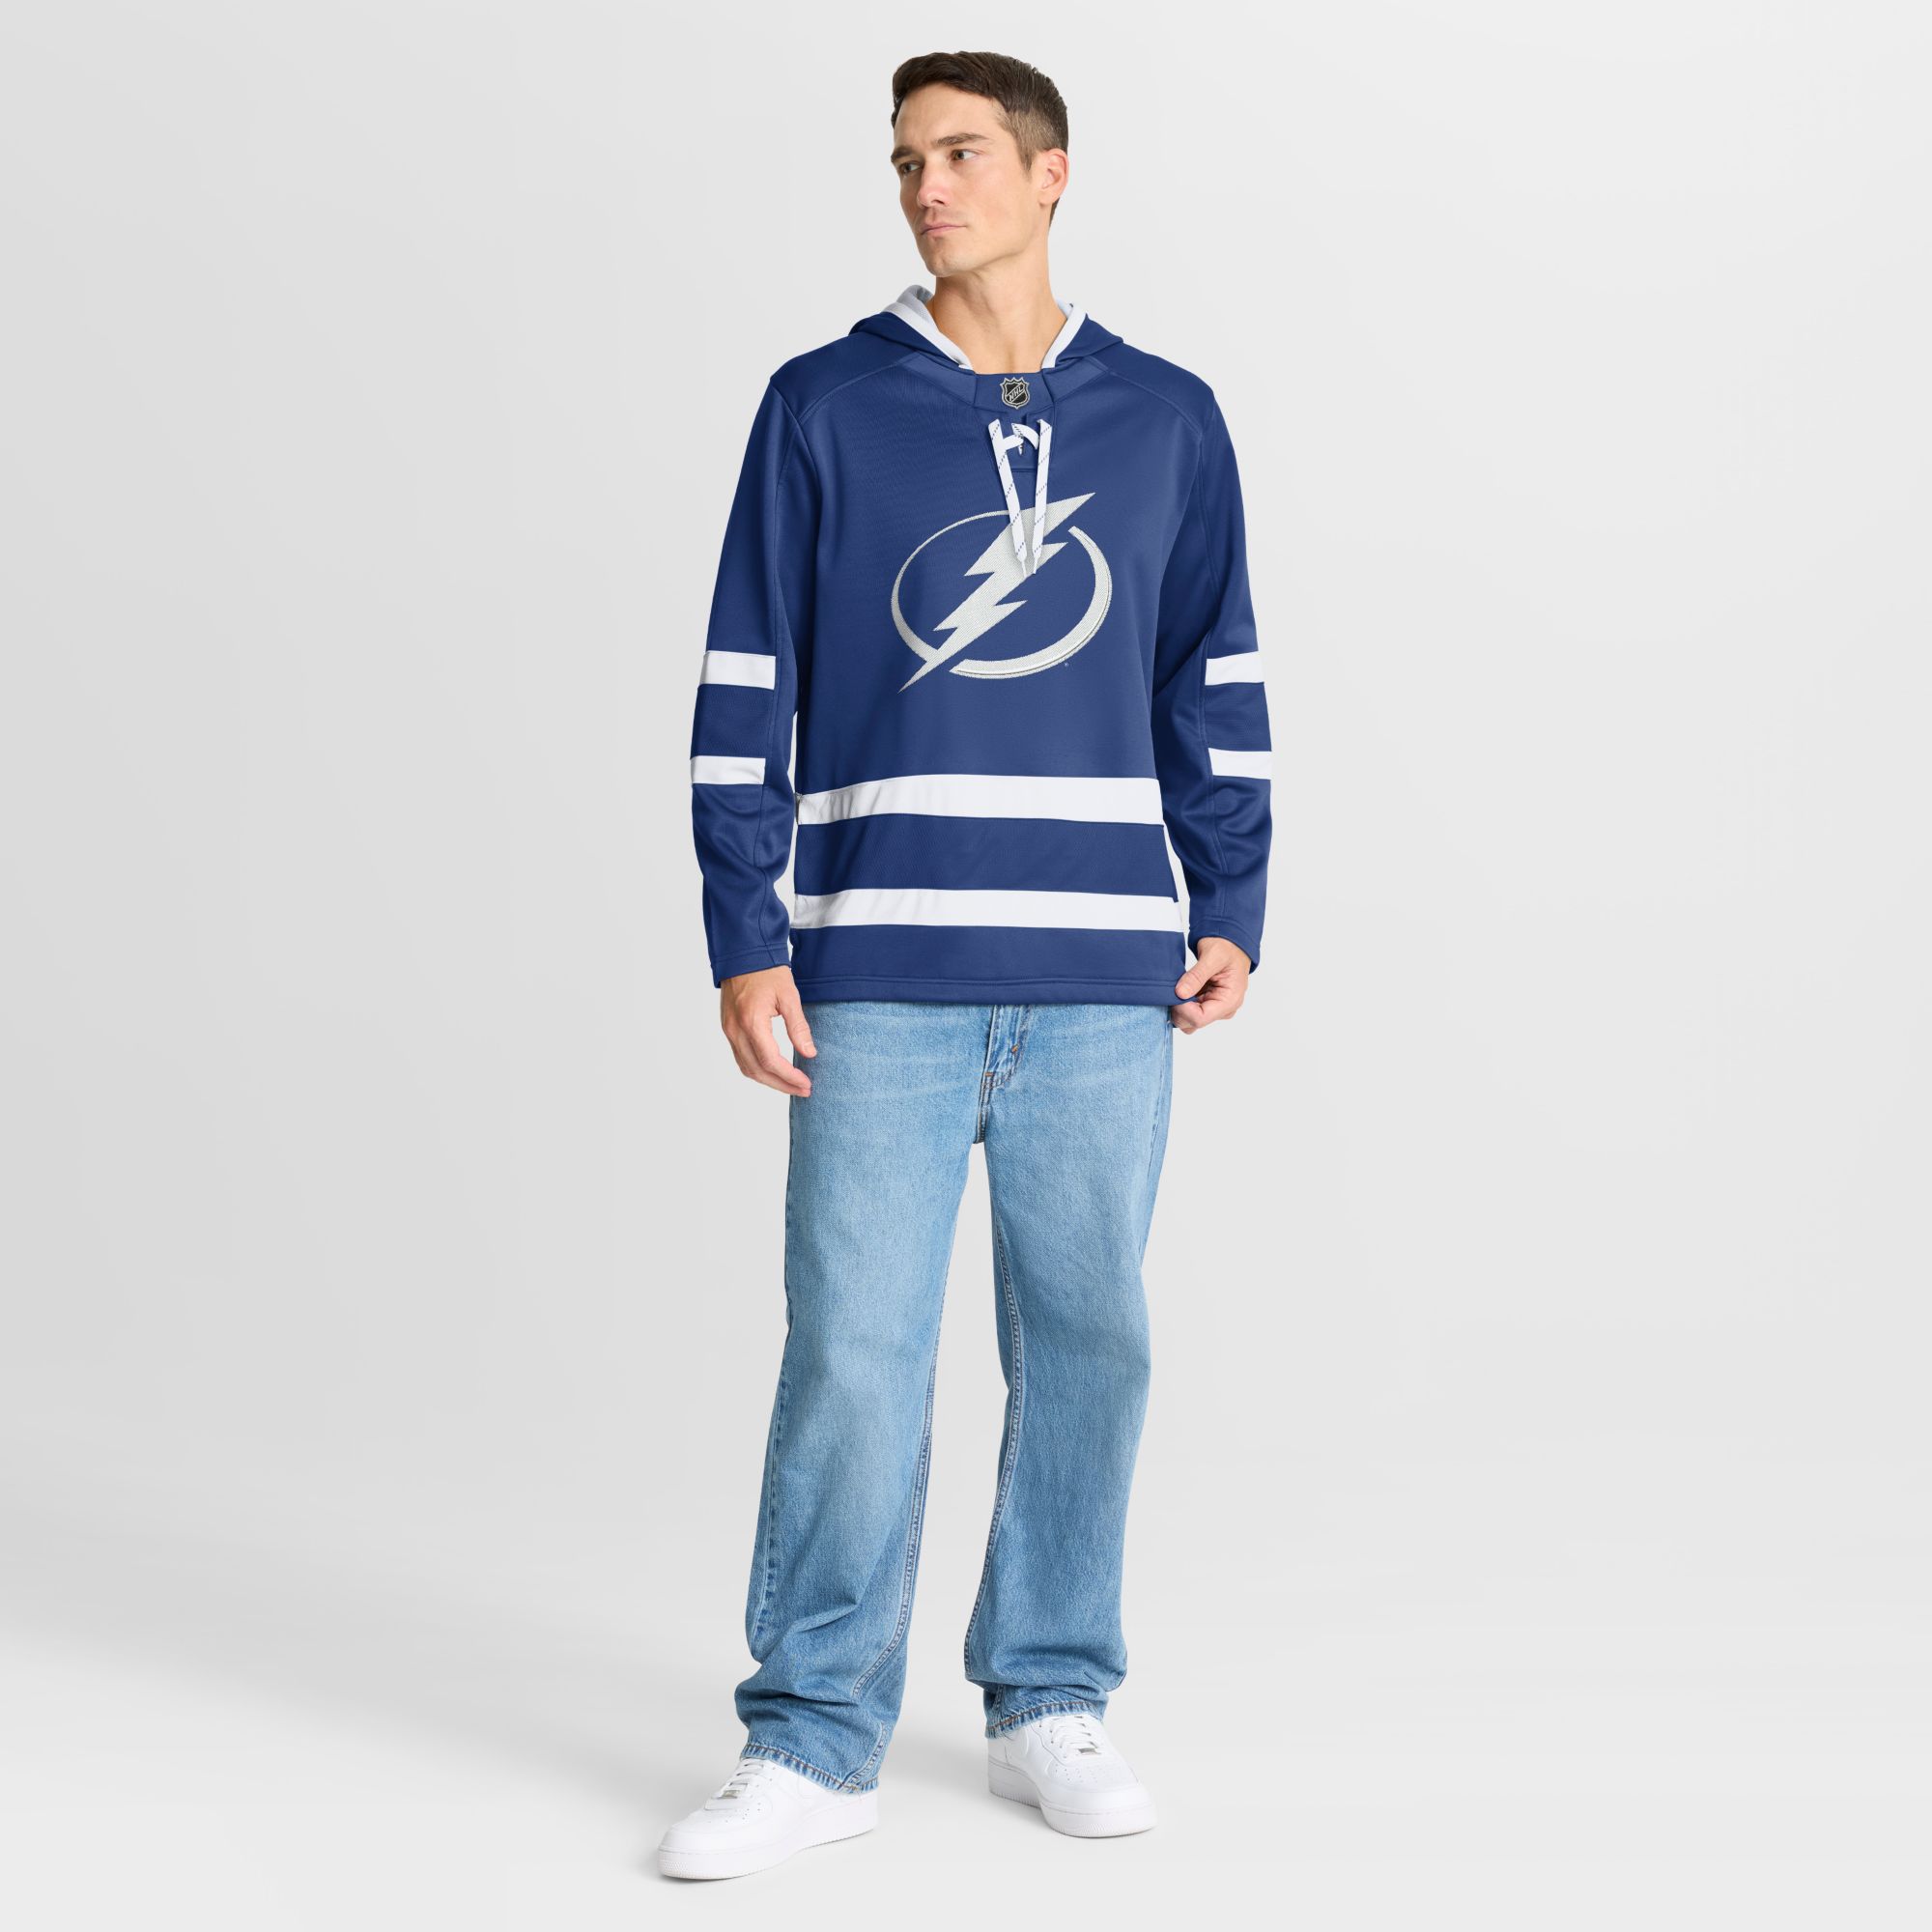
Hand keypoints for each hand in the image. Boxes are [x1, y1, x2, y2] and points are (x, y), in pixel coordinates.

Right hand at [719, 965, 816, 1094]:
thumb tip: (809, 1053)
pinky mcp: (728, 1029)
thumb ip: (798, 1027)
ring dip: (769, 1081)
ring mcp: (728, 1030)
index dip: (789, 1076)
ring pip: (747, 1068)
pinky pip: (740, 1058)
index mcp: (751, 1021)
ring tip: (791, 1085)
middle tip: (803, 1090)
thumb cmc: (767, 971)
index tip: (806, 1083)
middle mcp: (735, 1030)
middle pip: (757, 1071)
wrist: (743, 954)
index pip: (770, 1060)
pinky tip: (774, 1071)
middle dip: (781, 1085)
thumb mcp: (789, 996)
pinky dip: (757, 1070)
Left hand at [1170, 935, 1251, 1031]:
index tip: (1174, 992)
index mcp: (1230, 1000)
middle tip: (1173, 988)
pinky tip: (1181, 988)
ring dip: (1178, 1007)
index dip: (1182, 1009)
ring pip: (1188, 1021)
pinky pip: (1188, 1012)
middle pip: (1192, 1023)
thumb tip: (1180, 993)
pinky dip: (1180, 1003)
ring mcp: (1215, 1009)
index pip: (1200, 1018)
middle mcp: (1223, 1010)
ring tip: (1179, 986)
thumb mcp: (1212, 956)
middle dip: (1178, 1008)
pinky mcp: (1206, 1005)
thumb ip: (1196, 976)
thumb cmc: (1226, 948)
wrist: (1231, 944)